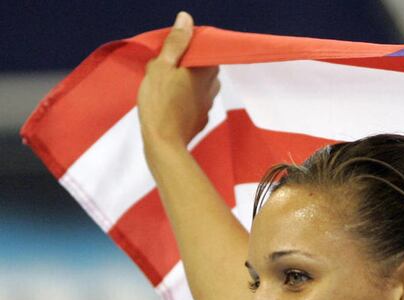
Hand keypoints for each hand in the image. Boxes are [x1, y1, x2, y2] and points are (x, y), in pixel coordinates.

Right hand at [137, 11, 219, 151]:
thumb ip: (176, 43)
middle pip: (206, 68)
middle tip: (168, 66)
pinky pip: (196, 103)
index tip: (175, 50)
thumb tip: (186, 19)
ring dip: (189, 82)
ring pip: (202, 86)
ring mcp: (207, 106)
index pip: (208, 51)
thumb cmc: (160, 104)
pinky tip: (172, 102)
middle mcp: (211, 89)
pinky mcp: (200, 121)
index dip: (191, 48)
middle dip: (190, 64)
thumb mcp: (162, 67)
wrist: (164, 144)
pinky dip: (187, 99)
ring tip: (167, 83)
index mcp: (205, 73)